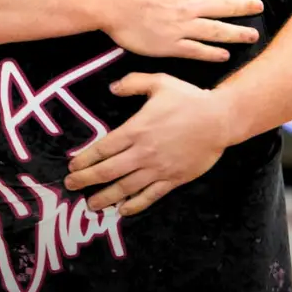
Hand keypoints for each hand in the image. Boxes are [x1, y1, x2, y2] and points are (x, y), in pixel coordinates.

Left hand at [66, 73, 231, 214]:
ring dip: (105, 197)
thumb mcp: (160, 81)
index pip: (103, 148)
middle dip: (86, 180)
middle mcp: (144, 152)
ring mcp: (158, 168)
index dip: (85, 159)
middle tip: (71, 186)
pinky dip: (134, 205)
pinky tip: (123, 210)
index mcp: (137, 129)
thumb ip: (133, 83)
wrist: (220, 119)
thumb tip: (112, 89)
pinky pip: (150, 196)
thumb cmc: (190, 99)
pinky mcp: (173, 179)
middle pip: (108, 171)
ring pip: (125, 188)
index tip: (73, 165)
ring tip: (91, 204)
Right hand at [99, 0, 261, 62]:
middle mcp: (187, 5)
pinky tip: (225, 55)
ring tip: (253, 36)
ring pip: (216, 31)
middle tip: (260, 7)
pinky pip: (197, 51)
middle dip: (244, 6)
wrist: (106, 2)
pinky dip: (212, 53)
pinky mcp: (170, 45)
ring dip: (237, 33)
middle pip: (223, 6)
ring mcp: (181, 27)